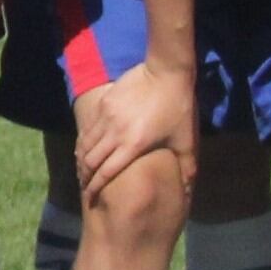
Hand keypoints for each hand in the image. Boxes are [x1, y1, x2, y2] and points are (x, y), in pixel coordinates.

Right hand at [73, 59, 196, 203]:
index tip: (89, 197)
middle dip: (84, 175)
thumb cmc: (178, 107)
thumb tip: (189, 190)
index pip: (106, 172)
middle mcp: (114, 133)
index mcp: (132, 145)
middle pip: (90, 160)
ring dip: (81, 158)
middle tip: (84, 184)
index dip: (95, 187)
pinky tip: (86, 145)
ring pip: (85, 143)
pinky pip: (89, 127)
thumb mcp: (185, 139)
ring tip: (81, 167)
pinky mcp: (104, 103)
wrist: (165, 72)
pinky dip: (84, 140)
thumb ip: (186, 166)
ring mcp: (106, 117)